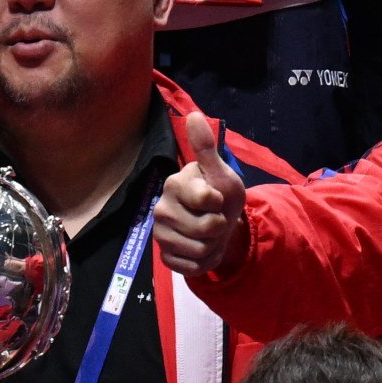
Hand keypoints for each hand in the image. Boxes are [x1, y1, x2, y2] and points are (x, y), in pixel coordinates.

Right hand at [150, 112, 249, 281]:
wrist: (220, 224)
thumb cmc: (220, 194)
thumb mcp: (221, 173)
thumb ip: (206, 149)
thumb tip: (193, 115)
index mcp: (174, 184)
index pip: (207, 200)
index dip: (221, 203)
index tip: (217, 198)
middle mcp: (161, 208)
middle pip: (206, 229)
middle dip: (220, 227)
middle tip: (215, 218)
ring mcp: (160, 234)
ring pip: (200, 249)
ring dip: (214, 245)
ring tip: (209, 234)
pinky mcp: (164, 257)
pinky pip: (192, 267)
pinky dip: (204, 262)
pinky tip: (201, 248)